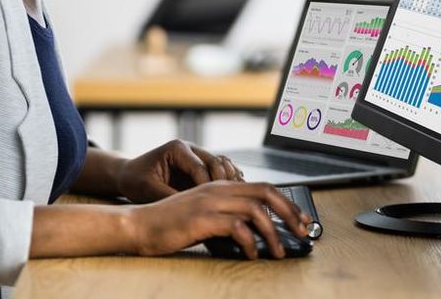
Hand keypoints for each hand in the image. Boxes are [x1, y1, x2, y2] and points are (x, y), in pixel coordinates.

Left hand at [116, 139, 243, 203]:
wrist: (128, 174)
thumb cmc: (135, 180)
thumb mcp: (148, 189)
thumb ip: (169, 197)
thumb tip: (190, 212)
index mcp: (177, 148)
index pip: (200, 167)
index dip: (206, 189)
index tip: (209, 209)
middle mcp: (191, 148)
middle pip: (217, 163)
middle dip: (222, 185)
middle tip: (225, 206)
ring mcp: (198, 156)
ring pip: (224, 166)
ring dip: (229, 183)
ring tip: (232, 204)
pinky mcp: (202, 167)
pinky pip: (222, 172)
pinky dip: (228, 184)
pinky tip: (232, 201)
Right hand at [127, 181, 312, 258]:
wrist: (138, 225)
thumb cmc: (169, 224)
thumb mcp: (202, 214)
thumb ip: (226, 215)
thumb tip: (255, 231)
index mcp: (220, 185)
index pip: (263, 186)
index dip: (287, 202)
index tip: (300, 219)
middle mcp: (218, 189)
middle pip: (266, 193)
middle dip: (289, 212)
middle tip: (302, 231)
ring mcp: (210, 202)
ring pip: (256, 210)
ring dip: (273, 233)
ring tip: (278, 251)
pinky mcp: (201, 218)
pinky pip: (237, 226)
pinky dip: (250, 242)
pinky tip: (251, 254)